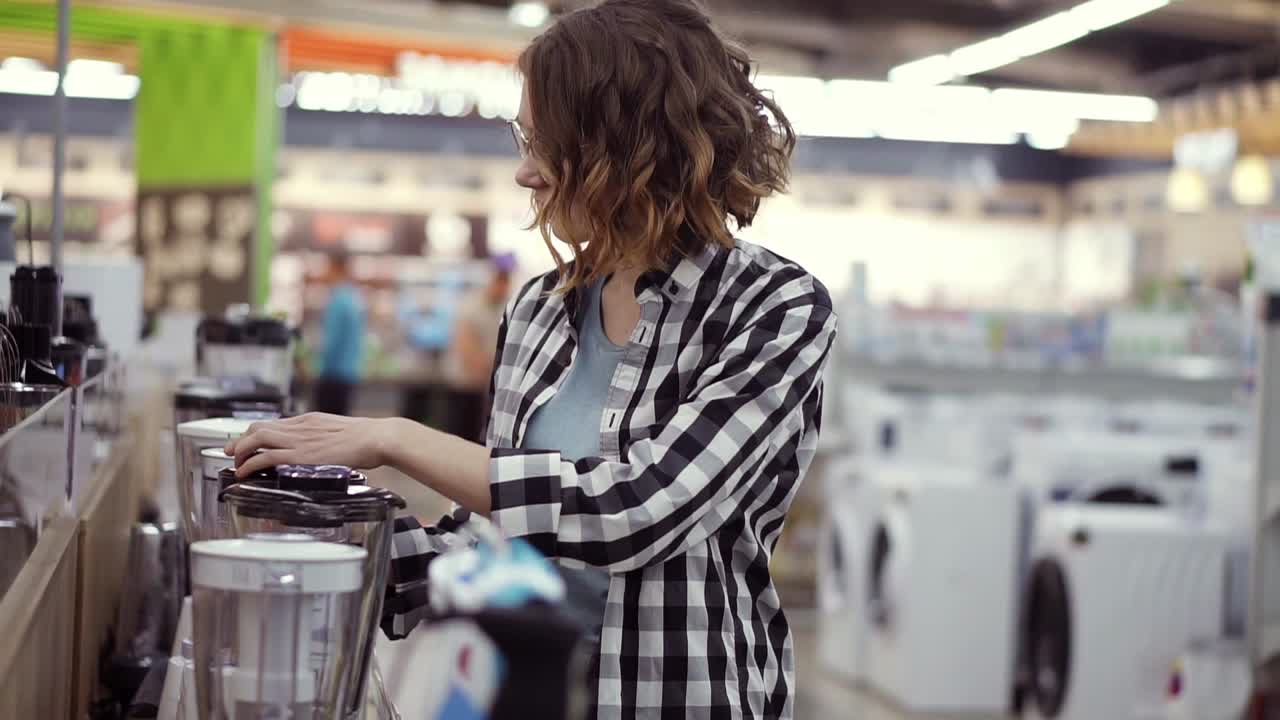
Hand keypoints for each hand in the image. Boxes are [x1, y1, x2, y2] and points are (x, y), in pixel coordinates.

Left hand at [225, 413, 400, 476]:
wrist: (376, 437)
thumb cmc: (368, 437)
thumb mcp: (341, 431)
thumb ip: (324, 438)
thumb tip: (321, 447)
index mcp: (309, 420)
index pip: (274, 423)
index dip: (255, 433)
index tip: (248, 442)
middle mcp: (299, 427)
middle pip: (259, 427)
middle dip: (241, 440)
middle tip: (232, 452)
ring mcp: (299, 440)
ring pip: (257, 439)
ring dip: (241, 451)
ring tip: (236, 464)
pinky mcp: (300, 455)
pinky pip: (266, 457)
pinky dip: (250, 464)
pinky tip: (245, 473)